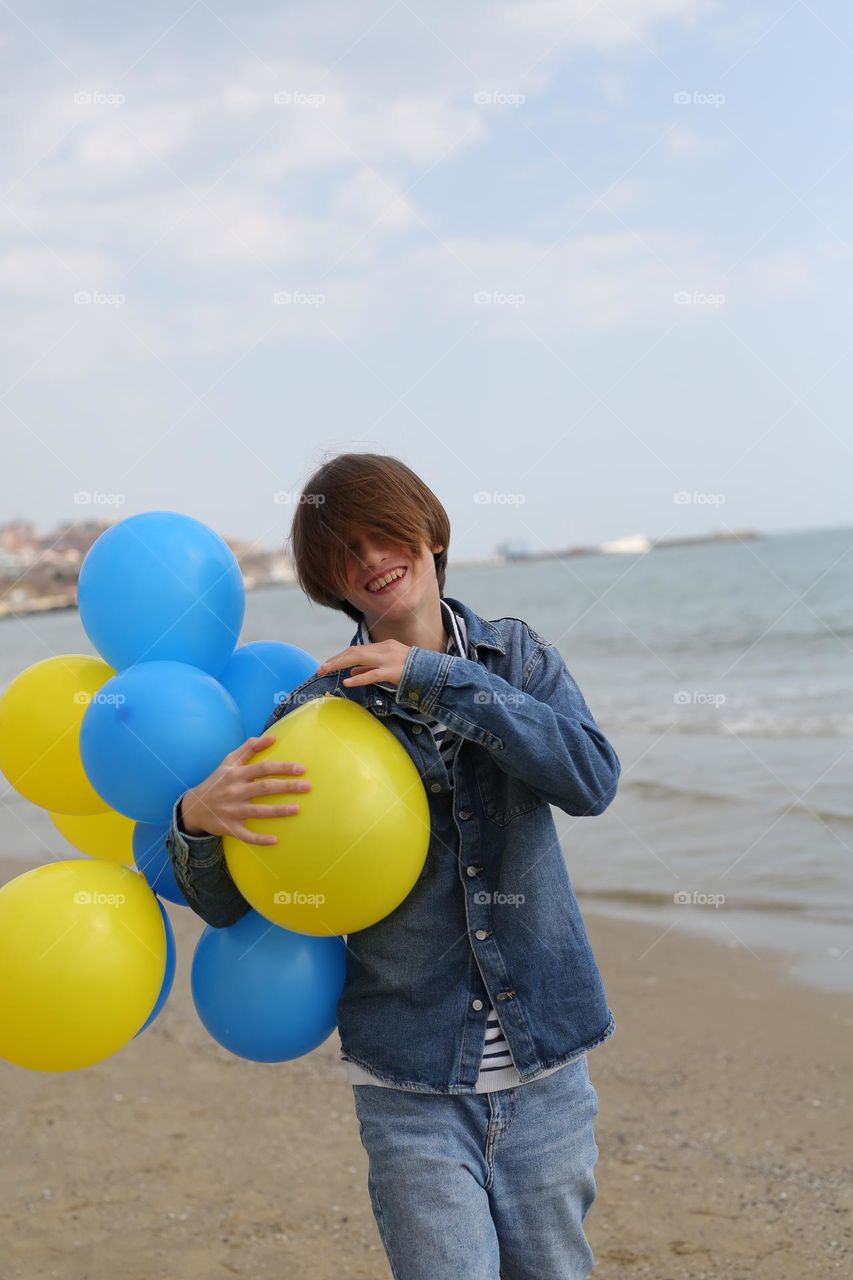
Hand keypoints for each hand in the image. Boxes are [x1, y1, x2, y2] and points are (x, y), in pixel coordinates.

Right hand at [181, 734, 310, 846]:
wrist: (194, 807)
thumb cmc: (217, 782)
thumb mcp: (228, 762)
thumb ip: (249, 748)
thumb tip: (271, 737)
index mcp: (236, 774)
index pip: (263, 768)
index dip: (283, 767)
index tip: (301, 769)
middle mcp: (234, 792)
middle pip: (265, 788)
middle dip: (287, 787)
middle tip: (307, 786)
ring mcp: (232, 811)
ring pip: (258, 811)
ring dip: (278, 811)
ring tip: (297, 809)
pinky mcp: (229, 828)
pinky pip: (246, 835)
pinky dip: (259, 839)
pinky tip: (275, 840)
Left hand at [315, 639, 411, 687]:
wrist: (435, 673)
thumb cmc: (412, 670)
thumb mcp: (388, 665)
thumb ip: (370, 667)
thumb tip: (351, 671)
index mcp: (384, 646)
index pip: (357, 649)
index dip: (340, 656)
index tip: (327, 664)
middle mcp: (385, 649)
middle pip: (354, 651)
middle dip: (335, 659)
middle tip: (320, 669)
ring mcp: (389, 659)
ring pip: (360, 657)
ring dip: (340, 664)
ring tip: (326, 671)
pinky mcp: (394, 672)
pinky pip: (373, 674)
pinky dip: (359, 678)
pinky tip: (347, 682)